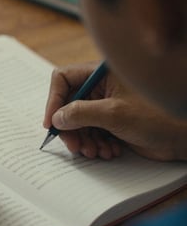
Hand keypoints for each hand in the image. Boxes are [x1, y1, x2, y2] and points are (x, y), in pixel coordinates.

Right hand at [43, 62, 186, 160]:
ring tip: (95, 151)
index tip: (51, 123)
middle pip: (69, 105)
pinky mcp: (111, 122)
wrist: (183, 136)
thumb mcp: (114, 113)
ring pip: (79, 122)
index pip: (64, 79)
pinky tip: (108, 151)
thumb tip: (57, 118)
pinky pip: (91, 133)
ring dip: (84, 140)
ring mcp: (105, 106)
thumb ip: (80, 113)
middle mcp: (101, 87)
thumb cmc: (157, 116)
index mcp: (101, 74)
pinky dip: (95, 144)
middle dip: (70, 128)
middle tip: (74, 145)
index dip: (54, 100)